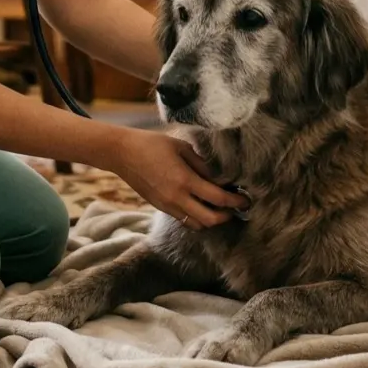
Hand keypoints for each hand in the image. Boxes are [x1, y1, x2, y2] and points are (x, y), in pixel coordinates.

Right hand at [106, 129, 248, 228]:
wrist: (122, 153)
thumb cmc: (152, 144)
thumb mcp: (181, 147)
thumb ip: (202, 164)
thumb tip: (220, 176)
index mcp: (185, 180)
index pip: (218, 198)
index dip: (236, 201)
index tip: (246, 199)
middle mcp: (177, 198)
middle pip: (210, 219)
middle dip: (226, 215)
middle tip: (235, 207)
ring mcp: (167, 205)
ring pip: (197, 224)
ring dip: (211, 219)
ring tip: (219, 208)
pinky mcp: (160, 207)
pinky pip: (184, 219)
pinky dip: (196, 217)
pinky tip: (201, 205)